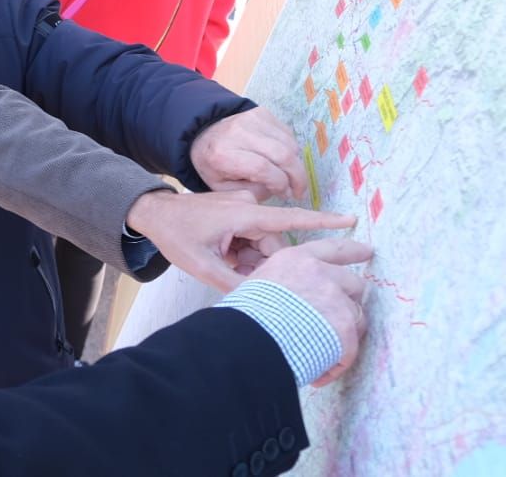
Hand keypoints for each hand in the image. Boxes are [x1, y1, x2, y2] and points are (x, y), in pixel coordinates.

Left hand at [125, 189, 355, 291]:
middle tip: (237, 276)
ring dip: (252, 260)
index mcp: (244, 214)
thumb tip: (264, 298)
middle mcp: (249, 207)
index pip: (292, 218)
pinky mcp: (238, 212)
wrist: (154, 213)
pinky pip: (253, 238)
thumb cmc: (175, 235)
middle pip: (275, 244)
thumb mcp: (202, 265)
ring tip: (226, 266)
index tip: (351, 220)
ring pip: (263, 244)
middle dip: (264, 264)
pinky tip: (226, 258)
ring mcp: (244, 208)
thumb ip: (235, 283)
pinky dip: (245, 253)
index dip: (323, 222)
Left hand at [189, 106, 305, 201]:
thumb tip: (281, 189)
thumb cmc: (213, 164)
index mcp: (223, 155)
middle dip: (297, 177)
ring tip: (292, 178)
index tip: (285, 195)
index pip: (262, 168)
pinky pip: (287, 133)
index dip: (280, 184)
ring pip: (289, 144)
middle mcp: (238, 133)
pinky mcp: (261, 113)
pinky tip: (283, 160)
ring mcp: (251, 119)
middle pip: (281, 154)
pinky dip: (291, 150)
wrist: (203, 133)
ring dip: (296, 164)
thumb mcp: (222, 187)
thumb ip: (251, 192)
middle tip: (300, 192)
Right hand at [253, 237, 372, 385]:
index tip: (367, 251)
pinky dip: (335, 365)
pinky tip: (317, 375)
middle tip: (340, 320)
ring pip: (357, 318)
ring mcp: (336, 301)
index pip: (334, 249)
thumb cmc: (245, 315)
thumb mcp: (260, 283)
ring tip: (321, 355)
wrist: (247, 339)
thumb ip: (285, 283)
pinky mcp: (345, 329)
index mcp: (299, 259)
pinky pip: (350, 350)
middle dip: (350, 301)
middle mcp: (322, 274)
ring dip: (343, 337)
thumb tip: (291, 297)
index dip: (354, 250)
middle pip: (354, 284)